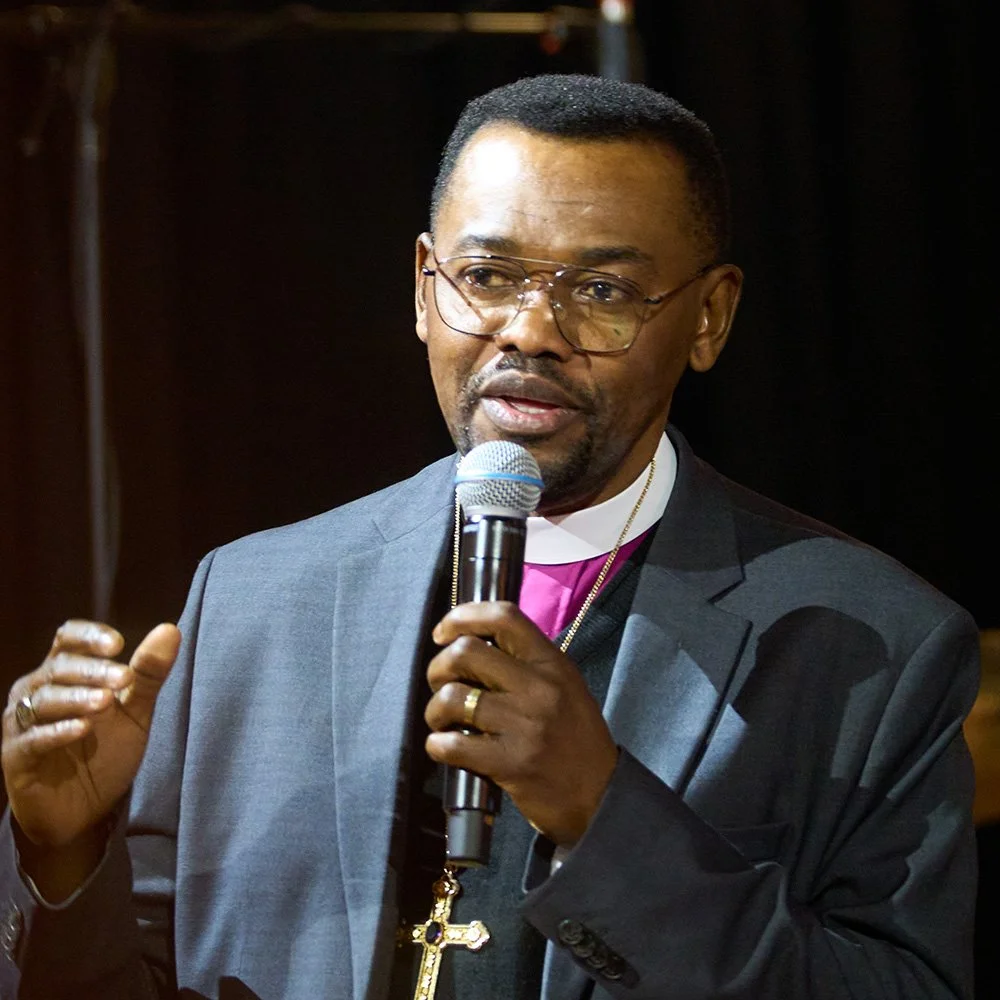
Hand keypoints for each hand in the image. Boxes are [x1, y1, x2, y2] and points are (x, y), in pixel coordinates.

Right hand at [2, 620, 180, 850]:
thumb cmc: (105, 753)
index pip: (68, 639)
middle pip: (58, 668)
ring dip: (76, 698)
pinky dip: (56, 732)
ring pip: (43, 700)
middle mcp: (37, 692)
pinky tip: (82, 729)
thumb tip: (170, 630)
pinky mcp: (17, 758)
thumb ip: (148, 674)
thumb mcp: (135, 713)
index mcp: (65, 674)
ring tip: (106, 701)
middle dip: (93, 670)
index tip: (119, 643)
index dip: (89, 636)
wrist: (85, 811)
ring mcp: (23, 725)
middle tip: (124, 677)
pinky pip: (32, 740)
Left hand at [425, 601, 618, 845]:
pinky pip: (452, 744)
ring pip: (452, 697)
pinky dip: (438, 746)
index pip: (504, 617)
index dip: (463, 616)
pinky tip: (445, 748)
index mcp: (552, 663)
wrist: (600, 797)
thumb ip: (526, 663)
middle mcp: (539, 687)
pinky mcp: (511, 763)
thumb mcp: (564, 686)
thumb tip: (471, 644)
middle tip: (440, 684)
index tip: (443, 632)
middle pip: (466, 652)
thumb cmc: (575, 739)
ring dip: (435, 710)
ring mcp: (525, 725)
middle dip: (438, 667)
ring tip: (442, 722)